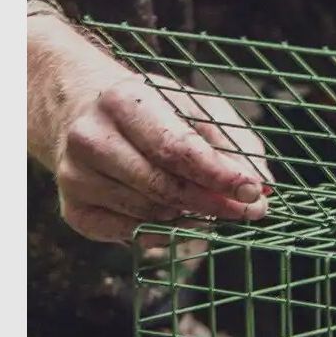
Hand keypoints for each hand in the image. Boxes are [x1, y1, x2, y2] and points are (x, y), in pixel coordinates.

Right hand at [28, 14, 272, 243]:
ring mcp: (76, 177)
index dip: (219, 174)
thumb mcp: (194, 106)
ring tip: (215, 206)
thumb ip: (233, 142)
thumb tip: (262, 186)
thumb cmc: (150, 109)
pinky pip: (129, 235)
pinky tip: (178, 217)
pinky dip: (162, 232)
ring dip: (192, 217)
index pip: (176, 148)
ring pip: (150, 214)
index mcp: (123, 101)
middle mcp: (91, 138)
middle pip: (164, 187)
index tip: (253, 191)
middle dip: (215, 203)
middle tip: (250, 211)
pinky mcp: (72, 209)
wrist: (78, 109)